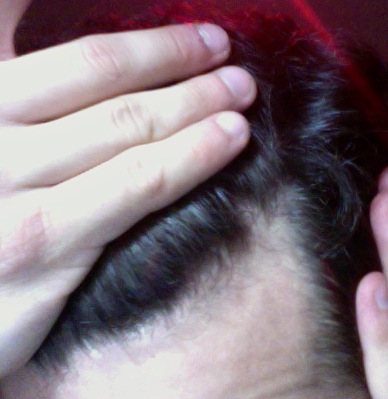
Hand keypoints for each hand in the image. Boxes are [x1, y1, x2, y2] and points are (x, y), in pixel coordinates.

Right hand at [0, 21, 256, 376]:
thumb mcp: (3, 147)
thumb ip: (37, 103)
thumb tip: (102, 62)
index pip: (83, 59)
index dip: (155, 45)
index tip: (204, 40)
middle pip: (108, 88)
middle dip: (184, 70)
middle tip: (236, 68)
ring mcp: (7, 189)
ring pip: (126, 131)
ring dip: (197, 107)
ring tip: (242, 98)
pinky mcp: (34, 247)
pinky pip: (132, 188)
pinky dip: (189, 157)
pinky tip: (227, 143)